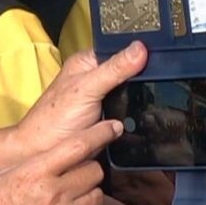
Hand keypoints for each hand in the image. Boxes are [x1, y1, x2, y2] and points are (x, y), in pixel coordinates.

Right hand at [0, 119, 119, 204]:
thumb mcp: (3, 179)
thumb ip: (35, 165)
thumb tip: (60, 154)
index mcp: (35, 173)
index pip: (79, 146)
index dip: (100, 133)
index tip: (113, 127)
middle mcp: (54, 194)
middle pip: (95, 171)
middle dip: (88, 169)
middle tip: (74, 174)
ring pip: (97, 195)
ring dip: (87, 192)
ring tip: (68, 197)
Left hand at [14, 42, 146, 156]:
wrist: (45, 155)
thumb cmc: (52, 120)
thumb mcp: (86, 88)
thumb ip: (113, 69)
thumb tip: (139, 49)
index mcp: (88, 63)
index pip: (120, 49)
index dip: (139, 52)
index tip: (159, 57)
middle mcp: (97, 79)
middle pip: (131, 72)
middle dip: (143, 78)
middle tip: (160, 81)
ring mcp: (105, 100)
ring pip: (134, 94)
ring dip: (142, 100)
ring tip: (154, 99)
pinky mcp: (111, 119)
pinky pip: (132, 113)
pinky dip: (138, 116)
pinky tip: (144, 116)